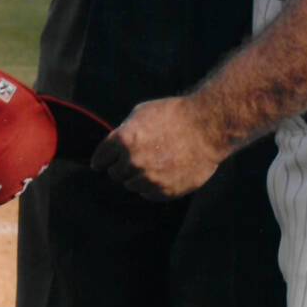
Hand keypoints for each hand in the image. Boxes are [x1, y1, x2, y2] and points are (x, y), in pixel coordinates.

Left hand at [91, 97, 220, 200]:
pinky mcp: (164, 192)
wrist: (207, 127)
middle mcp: (133, 161)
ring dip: (138, 176)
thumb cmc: (175, 114)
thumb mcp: (142, 112)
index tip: (102, 162)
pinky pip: (148, 194)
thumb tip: (112, 146)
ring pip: (131, 185)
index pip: (100, 159)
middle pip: (115, 174)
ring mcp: (149, 179)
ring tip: (157, 161)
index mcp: (124, 140)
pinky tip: (165, 170)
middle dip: (122, 166)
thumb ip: (123, 131)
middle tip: (138, 156)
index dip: (102, 158)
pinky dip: (153, 185)